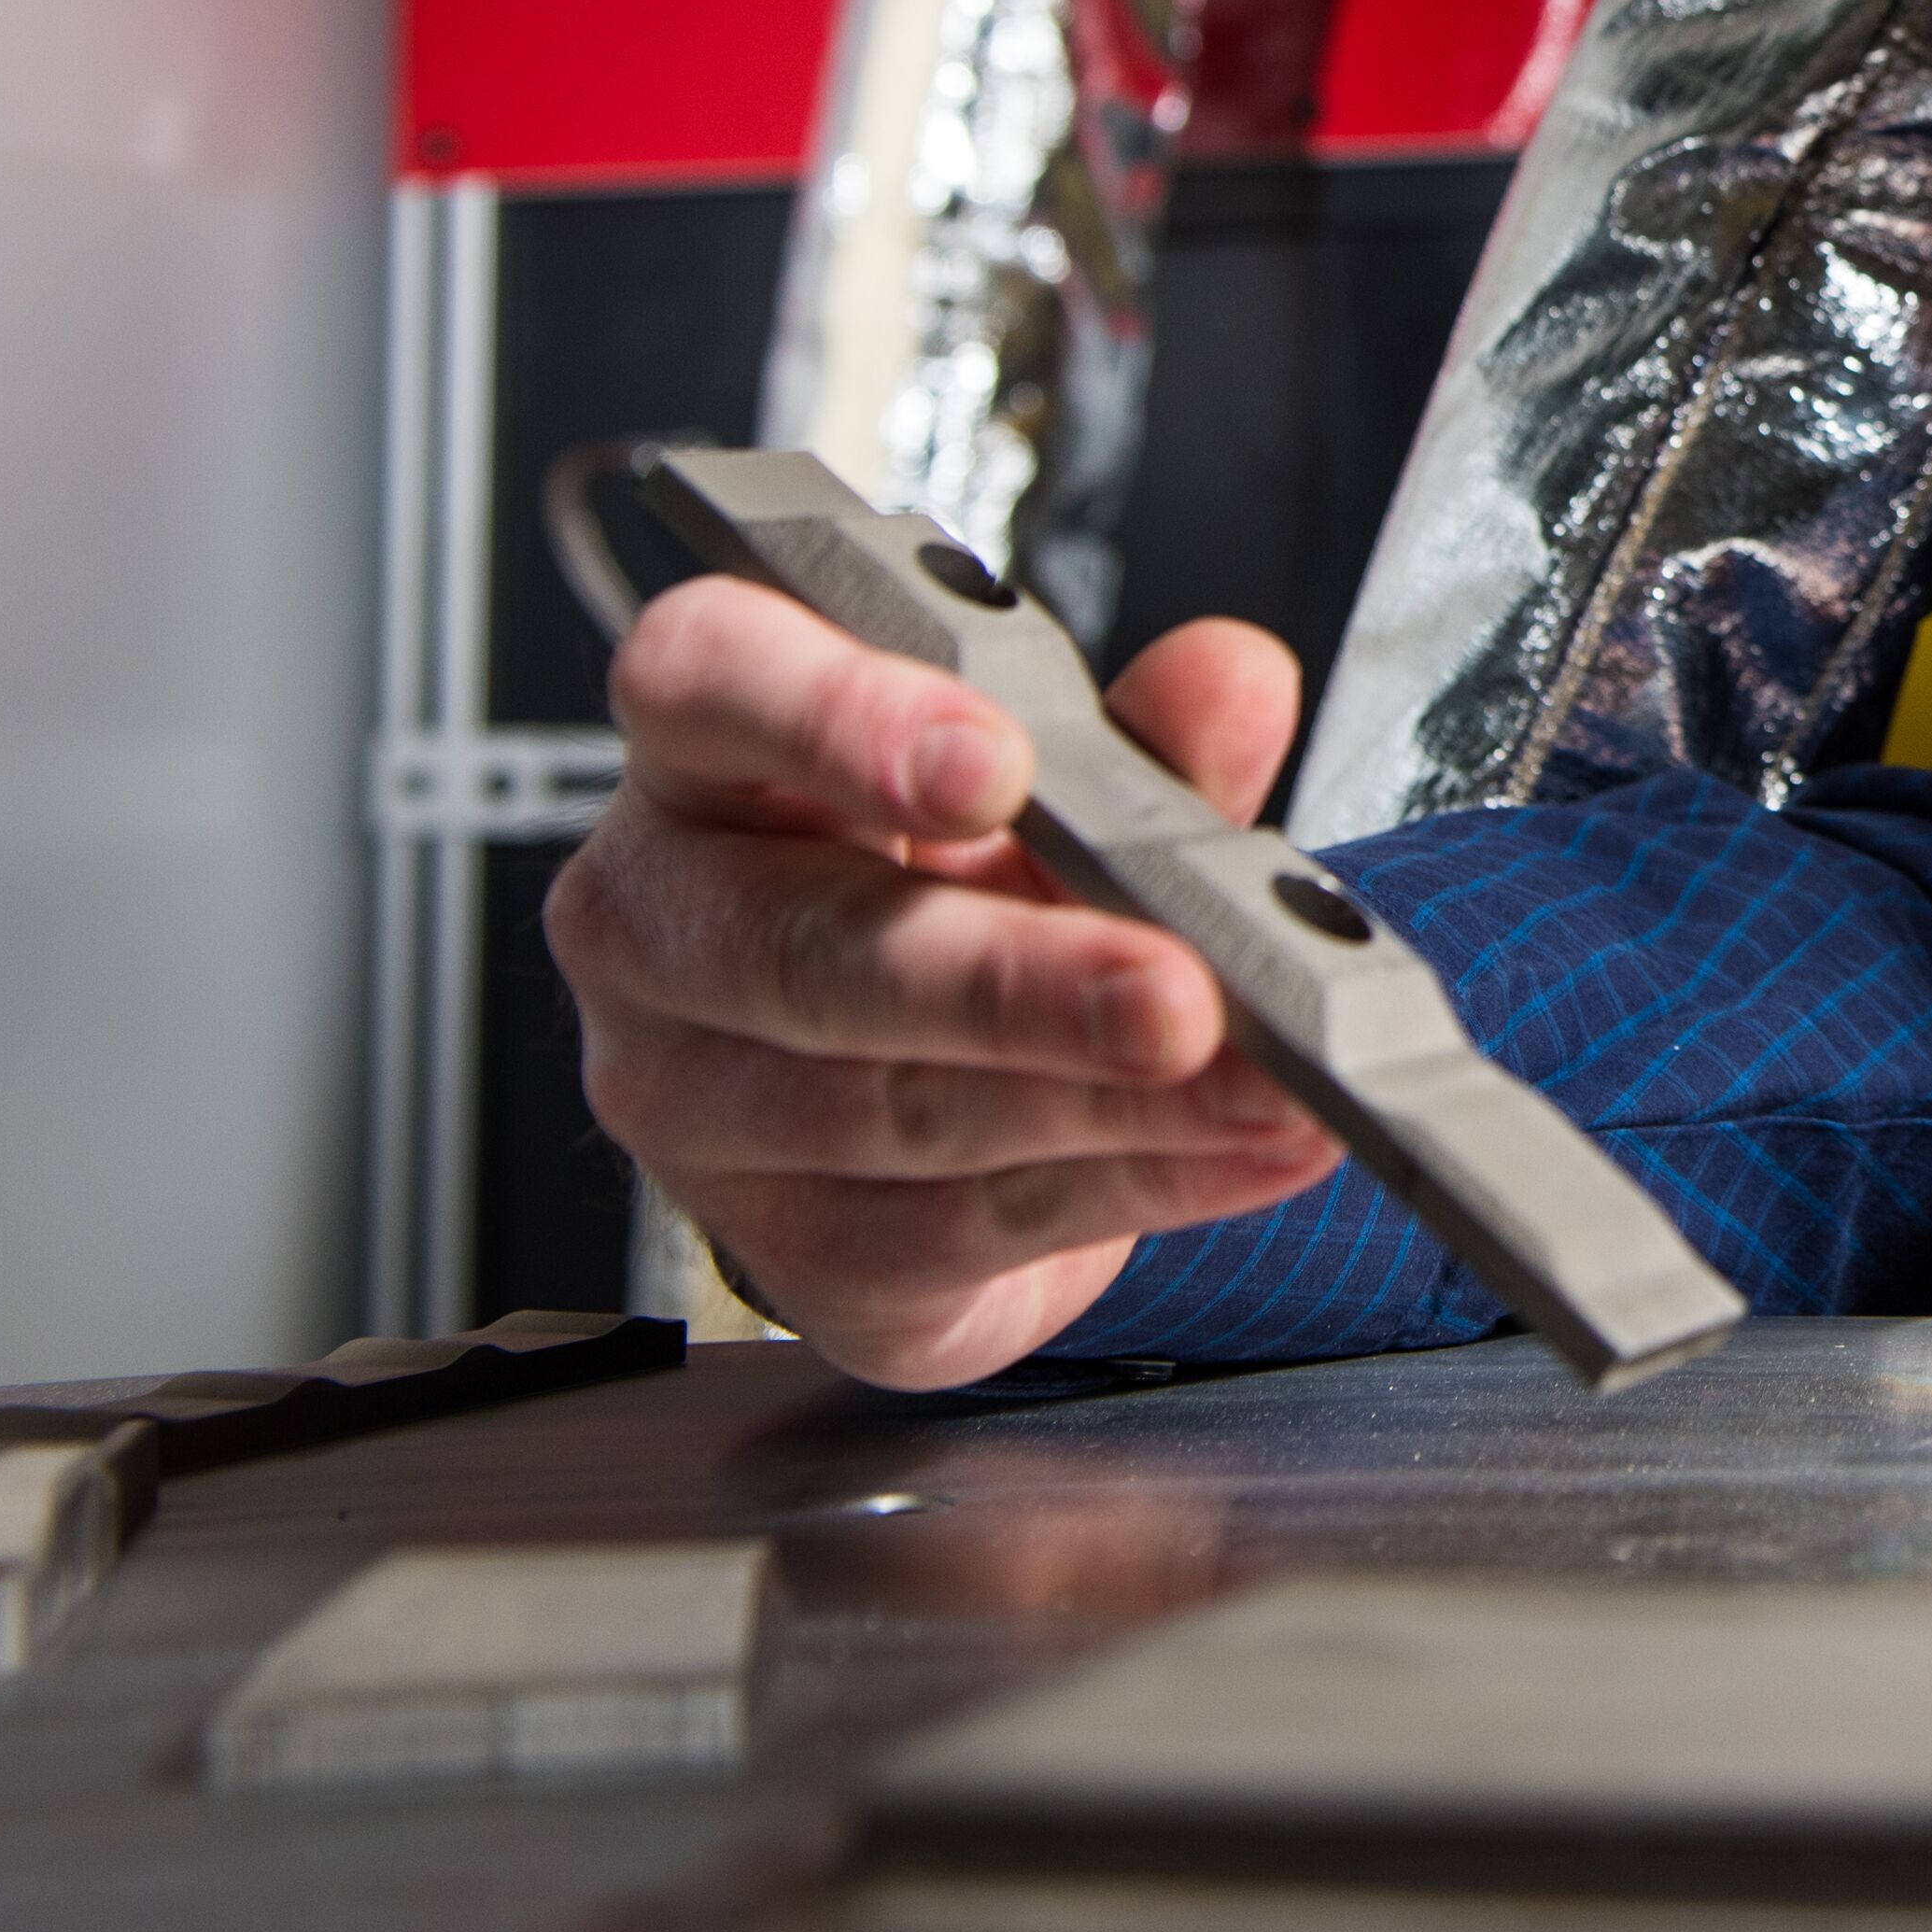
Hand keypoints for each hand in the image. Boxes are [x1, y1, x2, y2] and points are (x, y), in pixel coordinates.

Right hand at [542, 578, 1339, 1387]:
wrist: (938, 1086)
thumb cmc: (961, 887)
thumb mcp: (1060, 787)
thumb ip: (1144, 735)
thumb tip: (1232, 683)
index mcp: (705, 751)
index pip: (707, 684)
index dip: (838, 720)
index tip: (999, 764)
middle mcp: (662, 926)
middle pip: (800, 950)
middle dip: (1010, 982)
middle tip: (1176, 992)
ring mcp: (694, 1107)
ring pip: (891, 1112)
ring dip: (1107, 1104)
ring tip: (1269, 1085)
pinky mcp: (791, 1248)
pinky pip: (963, 1228)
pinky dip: (1137, 1183)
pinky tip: (1249, 1149)